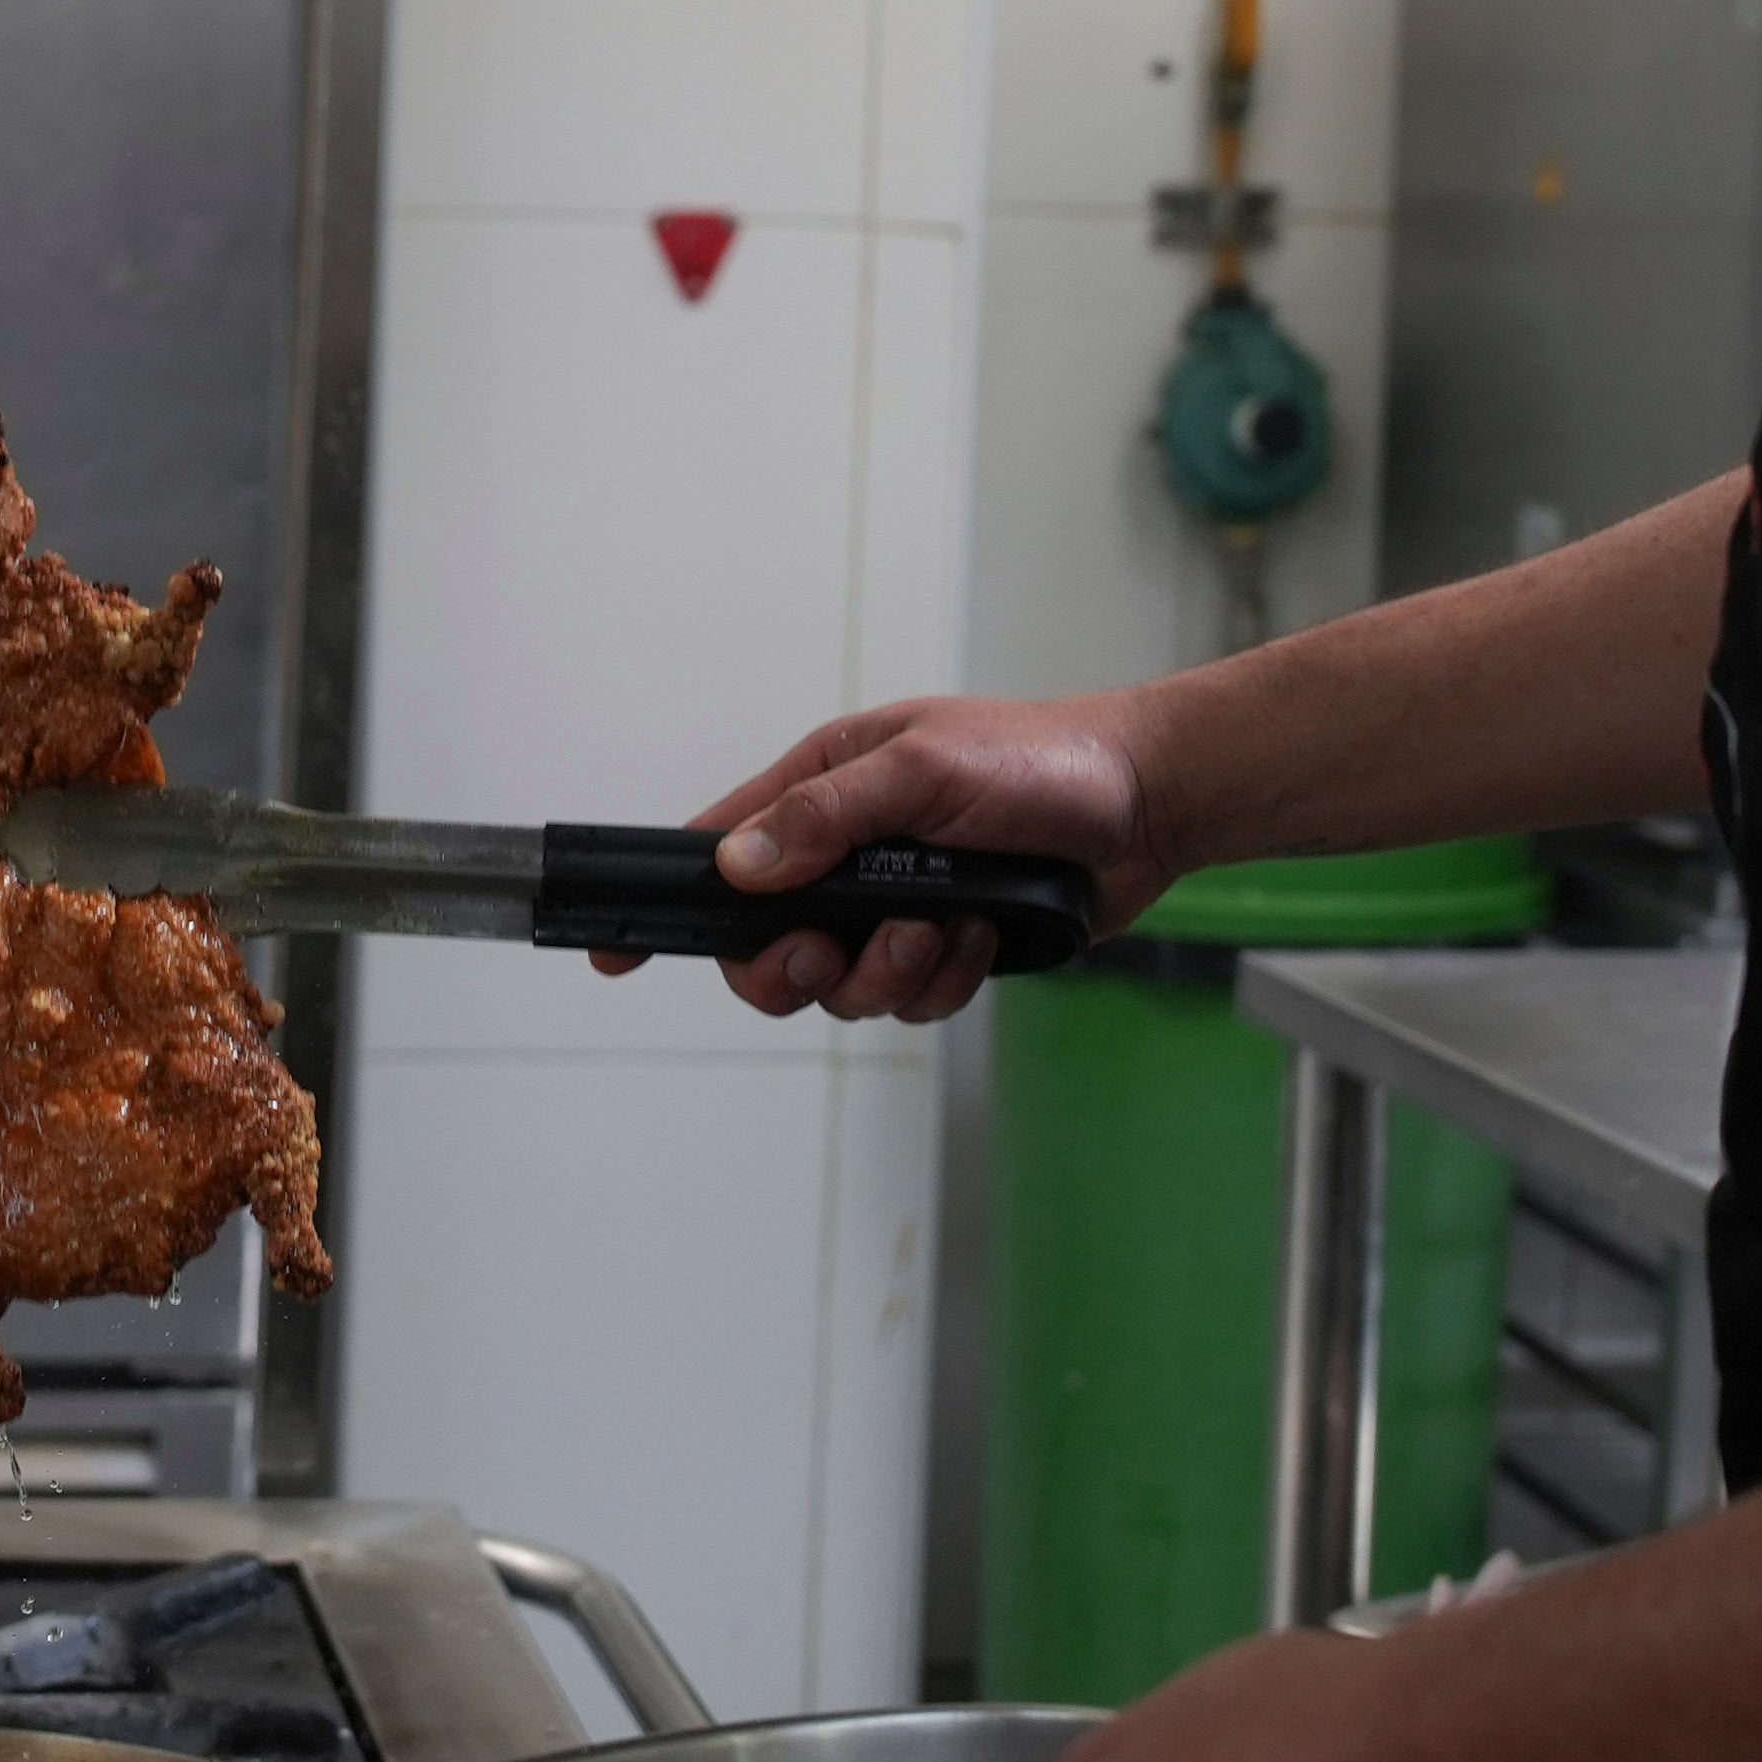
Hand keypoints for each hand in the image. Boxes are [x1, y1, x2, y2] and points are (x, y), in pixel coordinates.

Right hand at [622, 689, 1175, 1021]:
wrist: (1147, 803)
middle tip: (832, 949)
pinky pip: (911, 1001)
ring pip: (840, 987)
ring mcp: (893, 909)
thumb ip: (826, 818)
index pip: (716, 852)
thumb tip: (738, 863)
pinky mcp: (944, 951)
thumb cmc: (1041, 761)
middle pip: (765, 949)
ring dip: (892, 968)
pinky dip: (947, 978)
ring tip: (944, 926)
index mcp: (821, 792)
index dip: (667, 903)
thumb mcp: (923, 767)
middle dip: (796, 966)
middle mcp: (846, 857)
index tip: (614, 953)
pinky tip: (985, 934)